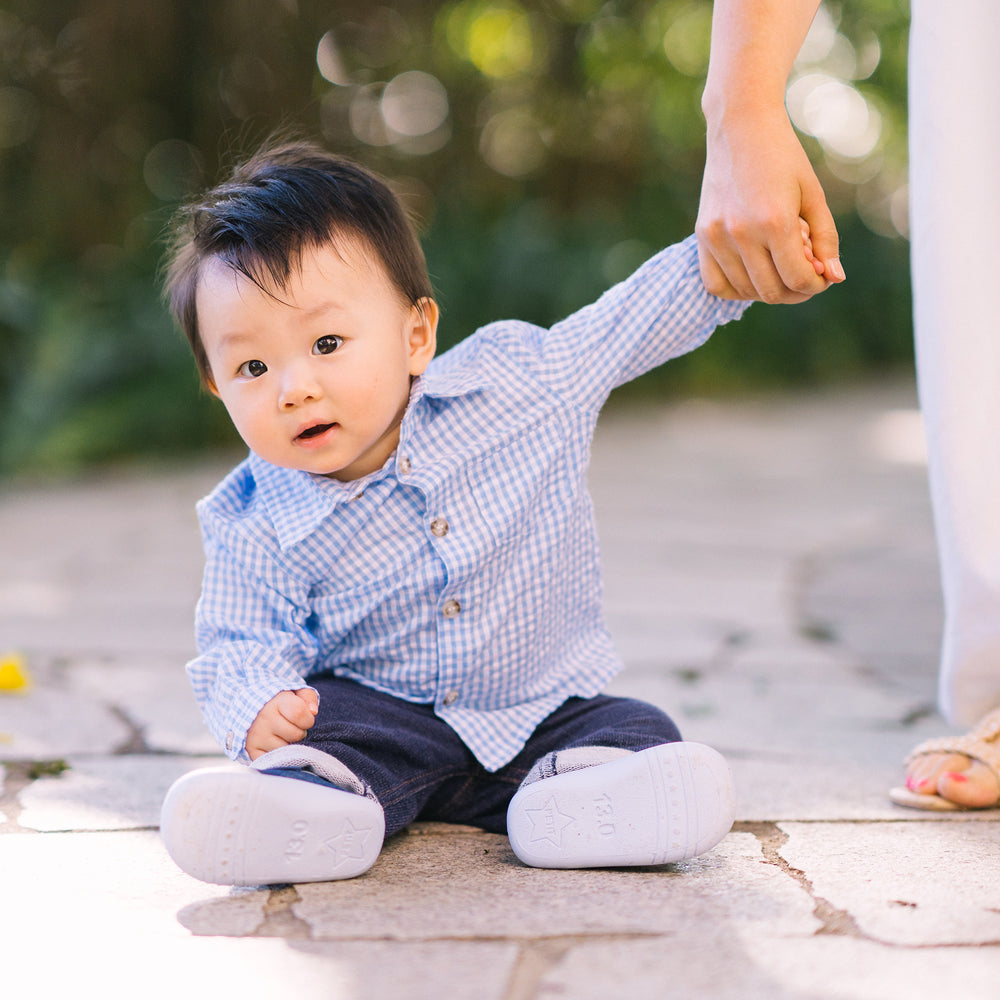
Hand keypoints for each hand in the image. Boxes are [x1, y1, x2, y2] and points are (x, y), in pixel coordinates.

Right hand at [245, 687, 318, 759]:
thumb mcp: (296, 693)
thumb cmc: (282, 703)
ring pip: (287, 750)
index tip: (304, 719)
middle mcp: (264, 719)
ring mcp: (257, 736)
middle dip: (300, 733)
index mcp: (277, 702)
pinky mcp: (253, 751)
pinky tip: (276, 745)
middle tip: (292, 727)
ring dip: (290, 746)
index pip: (300, 714)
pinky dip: (279, 757)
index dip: (308, 719)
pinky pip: (275, 761)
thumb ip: (309, 697)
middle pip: (296, 735)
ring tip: (282, 735)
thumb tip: (313, 712)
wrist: (255, 711)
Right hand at [696, 106, 843, 302]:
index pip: (798, 279)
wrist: (741, 126)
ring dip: (768, 288)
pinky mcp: (702, 236)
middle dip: (795, 291)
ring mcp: (717, 237)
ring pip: (745, 292)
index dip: (815, 286)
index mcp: (775, 221)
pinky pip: (716, 285)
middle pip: (772, 292)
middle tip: (804, 273)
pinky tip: (753, 274)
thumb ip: (826, 239)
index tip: (822, 276)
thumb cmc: (784, 157)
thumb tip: (835, 277)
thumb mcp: (813, 195)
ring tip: (779, 263)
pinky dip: (737, 289)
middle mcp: (742, 233)